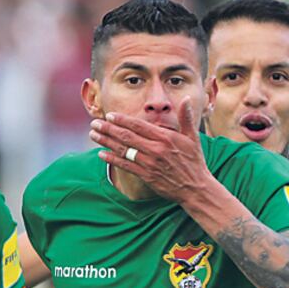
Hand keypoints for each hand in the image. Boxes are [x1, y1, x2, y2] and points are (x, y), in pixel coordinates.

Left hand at [89, 97, 211, 203]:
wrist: (195, 188)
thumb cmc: (194, 161)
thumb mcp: (193, 137)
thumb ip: (186, 117)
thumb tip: (188, 99)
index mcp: (165, 137)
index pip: (139, 125)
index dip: (122, 120)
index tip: (109, 115)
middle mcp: (155, 149)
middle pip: (127, 136)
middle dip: (108, 129)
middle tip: (95, 123)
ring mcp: (149, 163)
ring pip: (123, 150)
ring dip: (106, 141)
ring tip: (93, 135)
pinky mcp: (146, 176)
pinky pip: (126, 166)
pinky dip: (112, 159)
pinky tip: (101, 154)